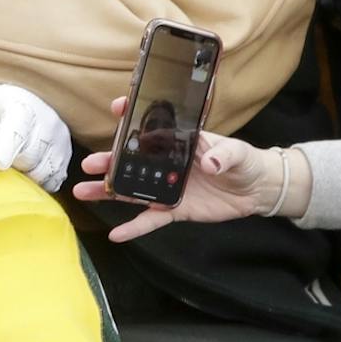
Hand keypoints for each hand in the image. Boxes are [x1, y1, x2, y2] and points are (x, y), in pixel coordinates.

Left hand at [0, 78, 70, 191]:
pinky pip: (52, 182)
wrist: (21, 109)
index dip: (5, 147)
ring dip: (23, 173)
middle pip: (27, 159)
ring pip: (42, 173)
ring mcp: (59, 143)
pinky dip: (37, 182)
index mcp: (22, 108)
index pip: (15, 130)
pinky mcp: (64, 161)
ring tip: (8, 156)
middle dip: (9, 160)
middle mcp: (47, 123)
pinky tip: (23, 170)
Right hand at [71, 107, 291, 240]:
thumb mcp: (237, 152)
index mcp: (180, 141)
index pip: (152, 126)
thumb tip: (209, 163)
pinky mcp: (175, 209)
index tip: (118, 108)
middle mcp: (169, 163)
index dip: (134, 116)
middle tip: (89, 163)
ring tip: (84, 191)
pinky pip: (151, 219)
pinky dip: (134, 227)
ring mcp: (169, 187)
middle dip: (109, 161)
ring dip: (109, 191)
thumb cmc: (245, 162)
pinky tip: (117, 233)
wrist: (256, 189)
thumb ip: (223, 155)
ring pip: (133, 189)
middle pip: (133, 161)